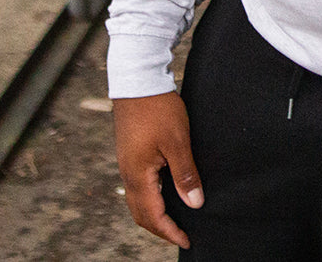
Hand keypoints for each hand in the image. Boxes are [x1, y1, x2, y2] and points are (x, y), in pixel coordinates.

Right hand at [114, 91, 203, 247]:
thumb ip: (185, 175)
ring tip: (175, 217)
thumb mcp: (178, 142)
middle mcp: (128, 174)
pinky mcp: (130, 153)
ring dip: (154, 214)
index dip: (170, 231)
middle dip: (160, 228)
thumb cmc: (158, 109)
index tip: (186, 240)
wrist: (137, 81)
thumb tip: (195, 204)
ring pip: (137, 201)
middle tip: (181, 234)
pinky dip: (150, 198)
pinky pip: (138, 186)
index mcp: (138, 175)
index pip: (153, 216)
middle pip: (141, 214)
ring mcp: (127, 164)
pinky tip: (165, 192)